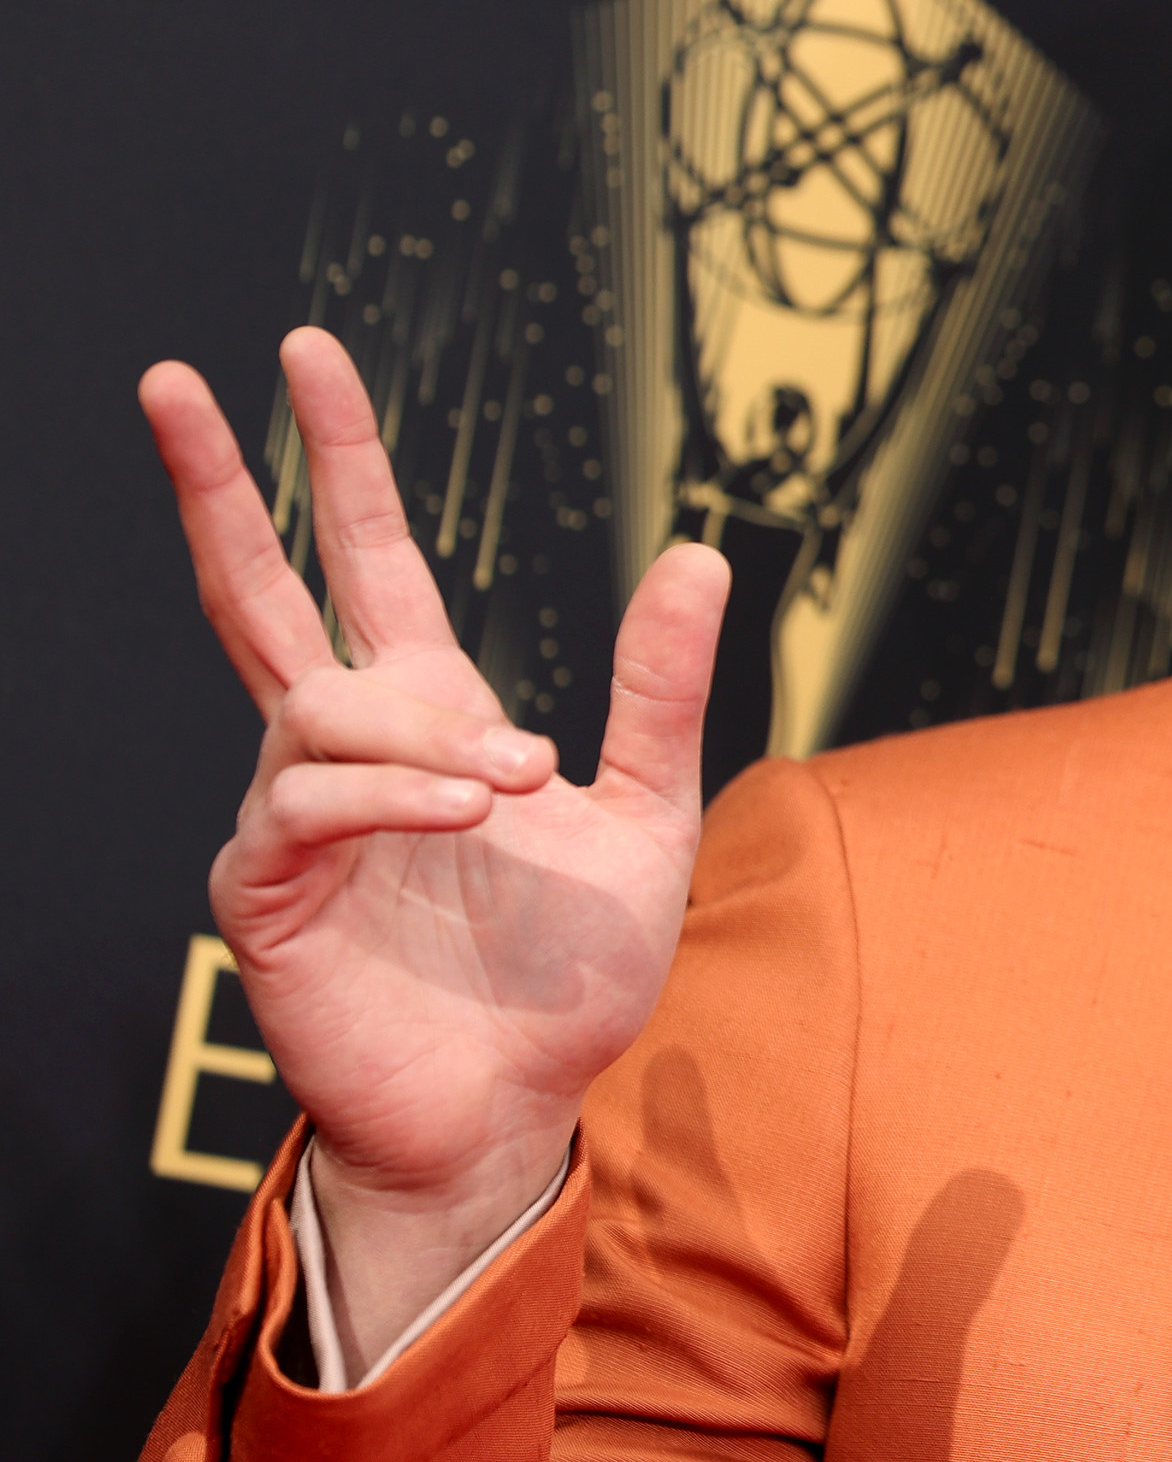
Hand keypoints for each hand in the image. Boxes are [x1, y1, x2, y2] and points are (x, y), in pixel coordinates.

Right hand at [140, 329, 728, 1370]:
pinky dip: (393, 795)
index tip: (303, 354)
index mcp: (433, 714)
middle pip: (261, 590)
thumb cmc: (567, 975)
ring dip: (421, 730)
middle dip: (218, 482)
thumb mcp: (650, 816)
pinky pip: (309, 805)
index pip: (368, 558)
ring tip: (515, 784)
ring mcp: (297, 816)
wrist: (518, 1106)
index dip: (337, 459)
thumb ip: (663, 691)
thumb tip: (699, 548)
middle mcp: (350, 749)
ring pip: (317, 707)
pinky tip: (467, 807)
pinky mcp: (269, 892)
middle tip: (182, 377)